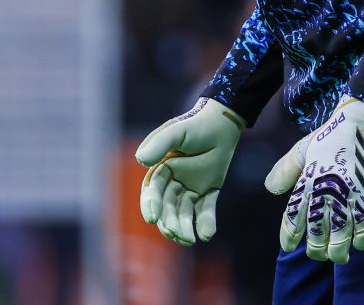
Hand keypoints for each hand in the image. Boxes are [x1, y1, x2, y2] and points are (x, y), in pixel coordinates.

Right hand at [136, 97, 245, 244]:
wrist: (222, 123)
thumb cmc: (195, 125)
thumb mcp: (176, 131)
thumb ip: (160, 144)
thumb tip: (141, 159)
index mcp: (160, 169)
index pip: (152, 191)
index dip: (151, 204)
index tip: (152, 218)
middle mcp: (173, 182)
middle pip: (167, 207)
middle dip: (168, 221)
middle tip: (173, 233)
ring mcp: (190, 188)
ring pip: (184, 212)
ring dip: (184, 227)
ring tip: (189, 239)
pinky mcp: (208, 191)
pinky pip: (205, 210)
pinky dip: (205, 223)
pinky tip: (207, 234)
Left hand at [264, 96, 363, 263]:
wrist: (358, 123)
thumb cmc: (328, 137)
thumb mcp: (301, 150)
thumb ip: (284, 171)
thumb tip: (269, 188)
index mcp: (307, 182)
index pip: (292, 218)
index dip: (289, 236)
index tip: (288, 246)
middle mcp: (325, 193)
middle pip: (316, 235)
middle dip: (315, 250)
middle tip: (316, 252)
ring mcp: (347, 198)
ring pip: (340, 239)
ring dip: (337, 252)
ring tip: (337, 255)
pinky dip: (362, 241)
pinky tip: (358, 242)